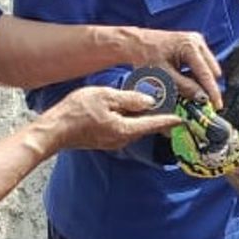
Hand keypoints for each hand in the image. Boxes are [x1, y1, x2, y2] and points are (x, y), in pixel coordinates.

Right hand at [35, 86, 182, 151]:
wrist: (53, 131)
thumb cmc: (76, 112)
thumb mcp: (105, 97)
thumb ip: (130, 99)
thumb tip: (150, 101)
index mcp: (125, 129)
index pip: (155, 124)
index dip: (171, 119)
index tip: (184, 117)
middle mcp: (123, 139)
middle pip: (148, 127)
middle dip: (160, 117)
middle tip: (173, 105)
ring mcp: (114, 141)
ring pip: (137, 128)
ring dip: (146, 118)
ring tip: (154, 104)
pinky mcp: (106, 140)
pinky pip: (126, 129)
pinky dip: (133, 120)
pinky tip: (132, 109)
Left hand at [126, 28, 222, 108]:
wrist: (137, 43)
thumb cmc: (146, 57)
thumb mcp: (163, 76)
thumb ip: (184, 87)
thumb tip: (202, 98)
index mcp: (189, 45)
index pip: (206, 73)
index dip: (212, 91)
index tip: (217, 106)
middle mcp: (197, 41)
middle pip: (212, 70)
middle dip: (207, 87)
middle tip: (201, 102)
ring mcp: (197, 41)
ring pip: (209, 68)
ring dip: (202, 81)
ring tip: (189, 91)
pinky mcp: (195, 45)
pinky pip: (203, 64)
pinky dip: (197, 75)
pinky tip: (186, 81)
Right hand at [220, 31, 238, 122]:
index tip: (232, 124)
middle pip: (233, 85)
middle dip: (228, 105)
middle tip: (224, 123)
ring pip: (228, 79)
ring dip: (228, 95)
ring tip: (233, 109)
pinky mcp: (235, 51)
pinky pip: (227, 72)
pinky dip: (229, 85)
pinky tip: (236, 94)